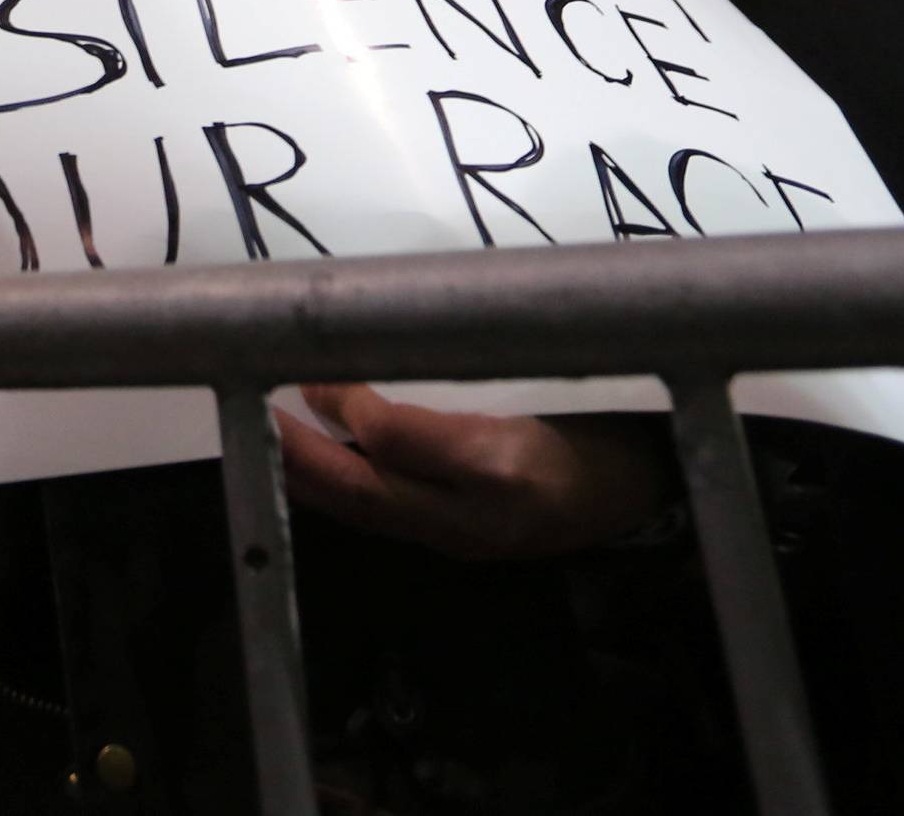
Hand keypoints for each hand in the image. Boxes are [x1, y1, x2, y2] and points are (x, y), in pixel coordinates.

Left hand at [277, 383, 666, 561]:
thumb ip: (458, 370)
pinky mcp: (459, 544)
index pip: (396, 440)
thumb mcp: (539, 380)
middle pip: (368, 493)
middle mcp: (475, 516)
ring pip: (369, 514)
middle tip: (256, 409)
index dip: (347, 401)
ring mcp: (466, 539)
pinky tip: (312, 464)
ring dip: (309, 477)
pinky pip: (386, 520)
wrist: (646, 487)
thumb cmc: (594, 419)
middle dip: (302, 456)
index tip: (314, 362)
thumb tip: (372, 358)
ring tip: (266, 434)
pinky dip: (341, 492)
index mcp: (500, 464)